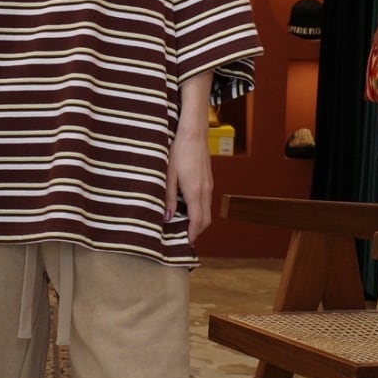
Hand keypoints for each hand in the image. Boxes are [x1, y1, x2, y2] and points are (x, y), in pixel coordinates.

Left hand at [165, 128, 212, 242]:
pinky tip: (187, 207)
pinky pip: (207, 201)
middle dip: (196, 231)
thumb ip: (169, 198)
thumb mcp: (168, 175)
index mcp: (195, 192)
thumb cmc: (178, 151)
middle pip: (206, 220)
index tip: (185, 244)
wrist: (193, 133)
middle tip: (183, 238)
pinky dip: (200, 210)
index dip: (192, 235)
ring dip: (198, 221)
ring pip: (208, 211)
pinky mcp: (208, 179)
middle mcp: (205, 191)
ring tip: (183, 225)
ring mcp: (209, 185)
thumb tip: (168, 217)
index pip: (197, 221)